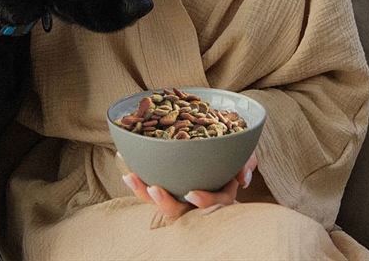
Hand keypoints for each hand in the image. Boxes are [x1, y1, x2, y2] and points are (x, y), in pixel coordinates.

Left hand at [122, 151, 256, 221]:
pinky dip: (136, 177)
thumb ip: (245, 162)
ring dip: (144, 192)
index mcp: (218, 197)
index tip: (192, 194)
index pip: (214, 204)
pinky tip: (123, 158)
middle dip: (166, 203)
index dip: (203, 202)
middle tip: (154, 190)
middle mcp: (196, 201)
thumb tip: (243, 176)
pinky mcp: (164, 187)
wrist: (215, 157)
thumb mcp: (241, 159)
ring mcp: (178, 197)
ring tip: (131, 178)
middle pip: (180, 211)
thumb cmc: (229, 160)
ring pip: (160, 202)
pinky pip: (148, 187)